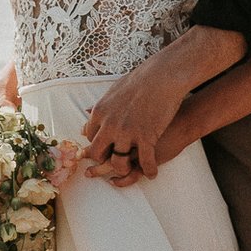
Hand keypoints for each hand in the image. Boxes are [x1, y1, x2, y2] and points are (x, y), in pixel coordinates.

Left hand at [77, 57, 186, 177]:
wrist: (162, 77)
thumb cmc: (140, 80)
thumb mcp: (113, 91)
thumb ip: (100, 105)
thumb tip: (87, 110)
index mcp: (100, 113)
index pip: (91, 138)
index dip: (98, 145)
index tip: (106, 148)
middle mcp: (109, 125)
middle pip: (98, 153)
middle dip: (104, 161)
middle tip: (114, 162)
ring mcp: (127, 133)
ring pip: (118, 162)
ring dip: (125, 170)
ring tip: (133, 169)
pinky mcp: (146, 137)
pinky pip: (144, 162)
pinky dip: (148, 171)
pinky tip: (152, 173)